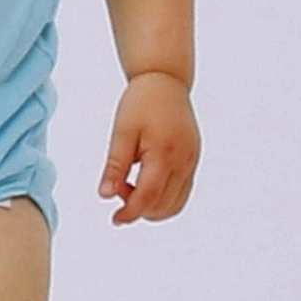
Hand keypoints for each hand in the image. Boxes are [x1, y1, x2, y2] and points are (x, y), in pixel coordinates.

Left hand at [98, 70, 199, 221]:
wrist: (165, 81)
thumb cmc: (141, 103)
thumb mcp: (121, 133)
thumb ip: (115, 166)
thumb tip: (106, 195)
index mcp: (164, 153)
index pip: (149, 197)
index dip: (131, 212)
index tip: (116, 219)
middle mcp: (184, 161)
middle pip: (163, 205)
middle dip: (139, 208)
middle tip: (118, 187)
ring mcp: (192, 161)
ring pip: (176, 202)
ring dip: (152, 206)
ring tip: (130, 185)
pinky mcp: (194, 160)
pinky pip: (182, 191)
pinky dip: (164, 198)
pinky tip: (145, 183)